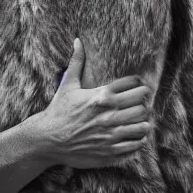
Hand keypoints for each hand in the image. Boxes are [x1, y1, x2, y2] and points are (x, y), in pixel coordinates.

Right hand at [37, 38, 151, 167]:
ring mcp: (111, 134)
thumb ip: (77, 62)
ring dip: (143, 121)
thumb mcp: (68, 84)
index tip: (138, 85)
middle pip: (142, 104)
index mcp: (102, 95)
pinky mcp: (110, 151)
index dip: (138, 83)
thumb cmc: (59, 110)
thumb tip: (77, 40)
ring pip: (143, 125)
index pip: (133, 85)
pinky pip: (136, 145)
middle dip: (143, 102)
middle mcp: (109, 114)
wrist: (48, 139)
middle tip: (140, 102)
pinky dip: (139, 139)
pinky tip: (135, 135)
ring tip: (139, 119)